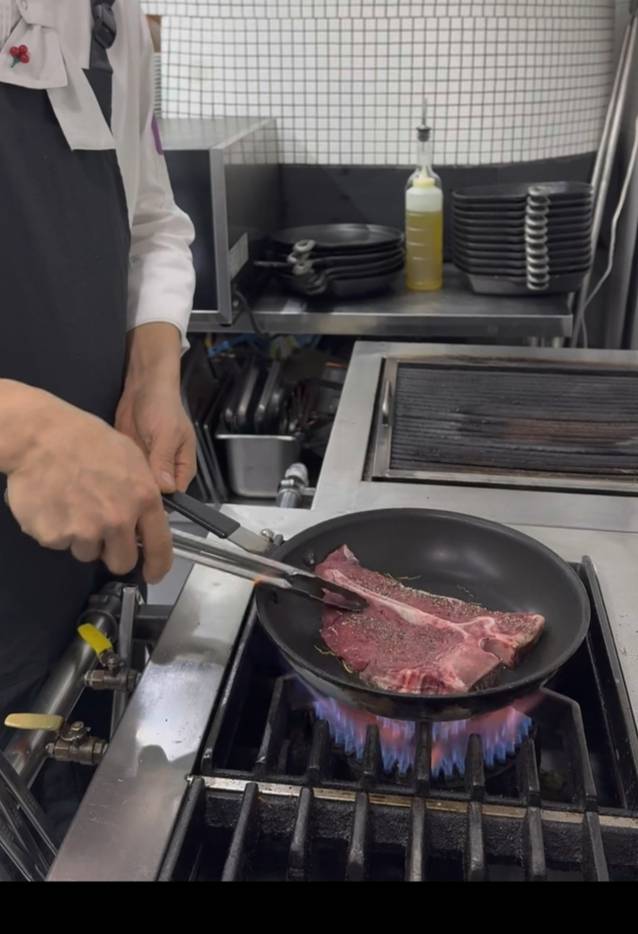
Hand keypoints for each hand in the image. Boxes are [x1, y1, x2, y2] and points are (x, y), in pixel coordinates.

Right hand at [4, 390, 171, 582]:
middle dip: (114, 553)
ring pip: (87, 552)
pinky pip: (59, 543)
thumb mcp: (131, 458)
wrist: (40, 436)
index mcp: (142, 499)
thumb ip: (144, 492)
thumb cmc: (85, 438)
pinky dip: (56, 529)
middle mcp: (117, 520)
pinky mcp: (54, 536)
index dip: (158, 566)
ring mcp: (84, 531)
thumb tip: (146, 517)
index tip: (153, 573)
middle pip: (122, 562)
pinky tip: (54, 503)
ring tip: (72, 504)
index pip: (160, 546)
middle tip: (102, 532)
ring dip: (82, 537)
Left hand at [115, 323, 195, 493]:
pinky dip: (116, 475)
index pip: (175, 498)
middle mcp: (166, 470)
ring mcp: (147, 466)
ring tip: (111, 487)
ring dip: (126, 486)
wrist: (143, 386)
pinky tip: (105, 475)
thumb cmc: (162, 406)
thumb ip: (164, 462)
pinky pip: (125, 474)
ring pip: (137, 487)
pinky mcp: (131, 460)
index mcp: (182, 468)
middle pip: (155, 496)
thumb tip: (164, 490)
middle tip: (121, 498)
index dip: (160, 505)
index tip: (141, 506)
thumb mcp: (166, 434)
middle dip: (140, 498)